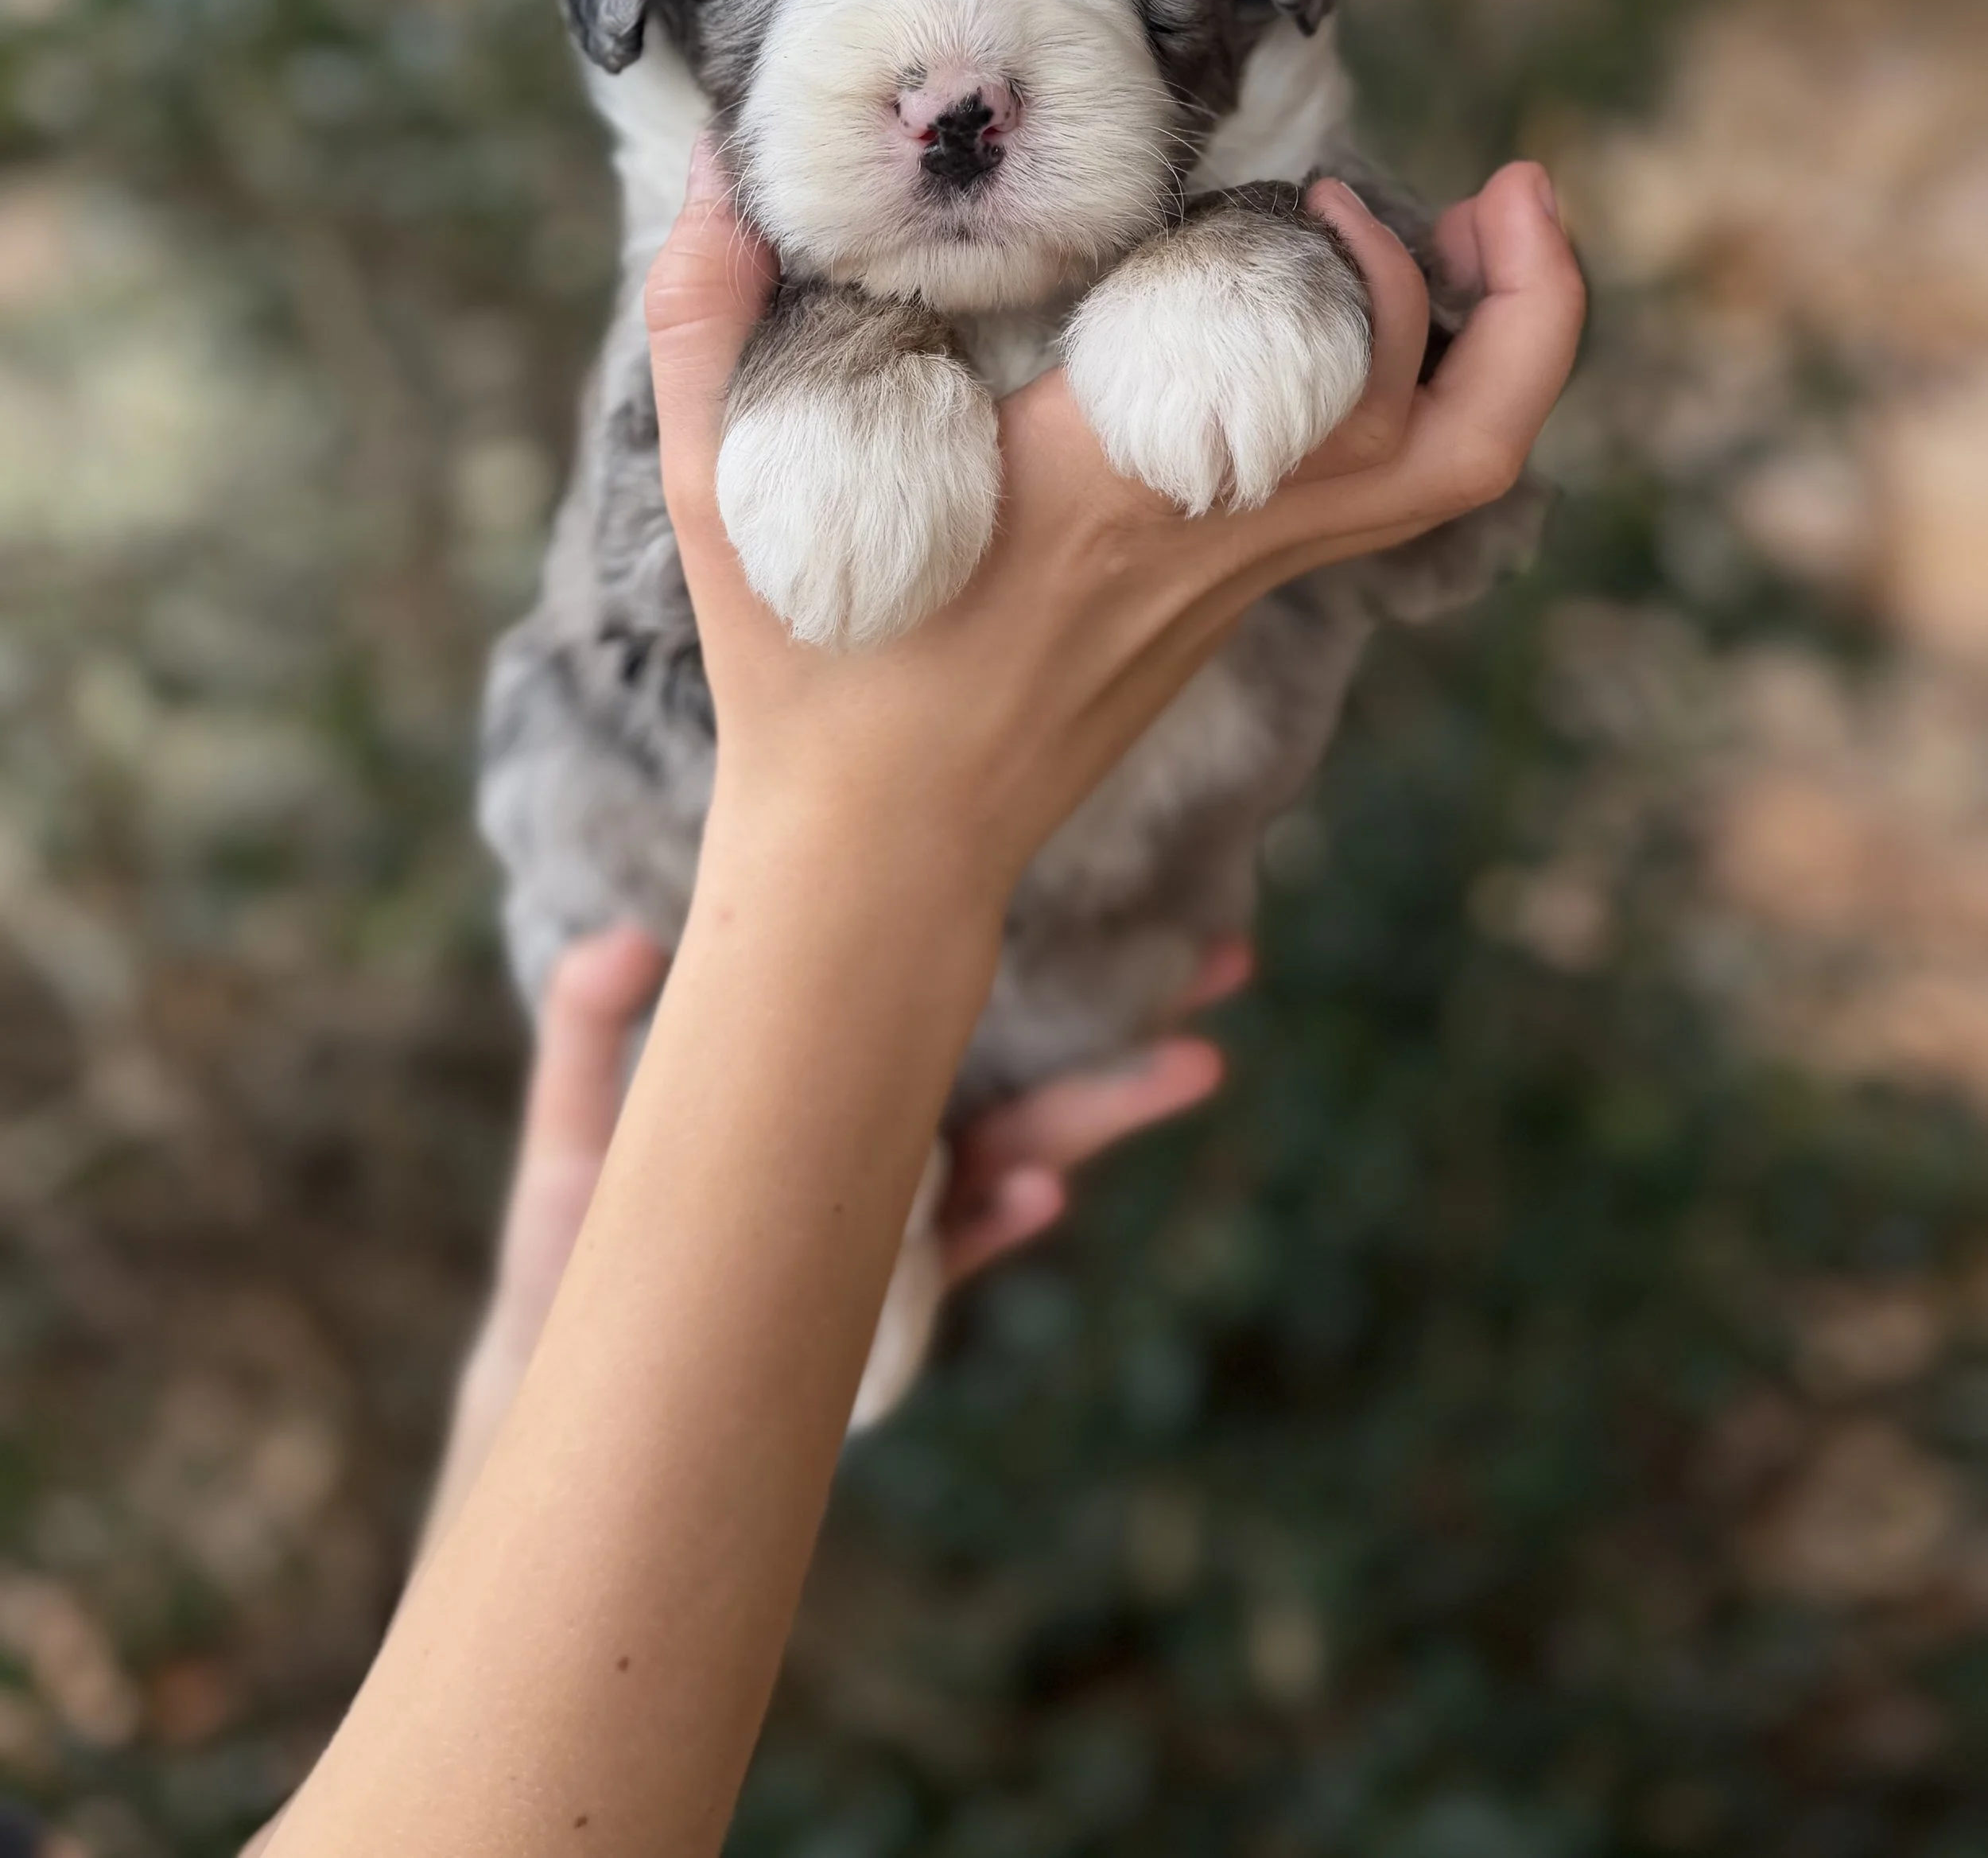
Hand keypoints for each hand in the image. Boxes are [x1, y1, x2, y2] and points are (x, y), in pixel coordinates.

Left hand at [416, 925, 1253, 1556]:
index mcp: (841, 1086)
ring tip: (1195, 1063)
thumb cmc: (575, 1246)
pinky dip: (1005, 1219)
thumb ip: (589, 1027)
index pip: (952, 1004)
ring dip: (1103, 1114)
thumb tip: (625, 938)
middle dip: (1130, 1023)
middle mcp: (888, 1151)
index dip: (1038, 954)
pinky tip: (1047, 1187)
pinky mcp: (876, 1306)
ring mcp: (893, 1230)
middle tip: (1229, 962)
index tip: (1114, 889)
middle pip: (1030, 1075)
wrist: (559, 1384)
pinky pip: (960, 1255)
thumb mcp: (577, 1124)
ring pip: (1022, 1154)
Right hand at [648, 143, 1584, 916]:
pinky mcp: (1229, 610)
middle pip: (1456, 443)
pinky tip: (1365, 334)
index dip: (1369, 272)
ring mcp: (1237, 587)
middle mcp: (1209, 539)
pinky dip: (1419, 411)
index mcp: (1106, 492)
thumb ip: (705, 323)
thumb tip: (712, 178)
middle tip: (1514, 189)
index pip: (1318, 384)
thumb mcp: (722, 491)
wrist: (879, 854)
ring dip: (1503, 356)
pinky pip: (1382, 508)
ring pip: (1449, 485)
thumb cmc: (807, 676)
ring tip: (1479, 237)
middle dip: (1534, 305)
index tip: (1318, 186)